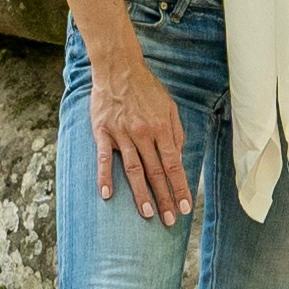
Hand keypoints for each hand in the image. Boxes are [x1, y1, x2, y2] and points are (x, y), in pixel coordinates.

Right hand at [90, 43, 190, 222]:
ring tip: (148, 214)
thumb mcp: (169, 105)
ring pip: (133, 170)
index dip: (180, 187)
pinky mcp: (103, 132)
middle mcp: (143, 134)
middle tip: (169, 220)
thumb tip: (178, 155)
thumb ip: (175, 132)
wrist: (118, 68)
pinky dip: (105, 177)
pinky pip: (104, 158)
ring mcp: (122, 134)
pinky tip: (106, 195)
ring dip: (141, 194)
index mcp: (161, 128)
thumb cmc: (146, 88)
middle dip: (164, 198)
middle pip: (155, 172)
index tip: (185, 207)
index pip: (173, 165)